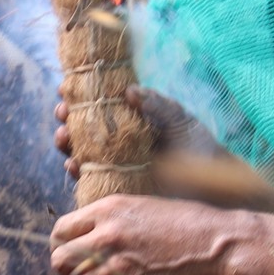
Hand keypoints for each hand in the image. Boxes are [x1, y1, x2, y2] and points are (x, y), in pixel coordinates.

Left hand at [49, 194, 248, 274]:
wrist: (222, 247)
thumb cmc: (192, 226)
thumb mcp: (146, 208)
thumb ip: (115, 221)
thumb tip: (93, 237)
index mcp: (109, 211)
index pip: (60, 231)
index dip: (63, 245)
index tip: (74, 255)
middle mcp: (106, 238)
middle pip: (60, 261)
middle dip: (68, 271)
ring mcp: (117, 268)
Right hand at [53, 87, 217, 184]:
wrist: (212, 186)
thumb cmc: (199, 148)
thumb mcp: (180, 121)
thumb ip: (158, 105)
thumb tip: (129, 91)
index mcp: (131, 120)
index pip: (100, 104)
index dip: (80, 96)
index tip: (66, 88)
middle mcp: (119, 140)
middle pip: (83, 127)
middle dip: (66, 118)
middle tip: (61, 112)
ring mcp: (115, 163)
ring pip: (81, 151)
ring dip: (66, 144)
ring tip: (63, 138)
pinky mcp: (115, 185)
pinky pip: (89, 178)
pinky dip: (77, 171)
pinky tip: (73, 165)